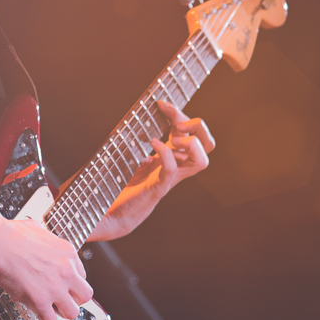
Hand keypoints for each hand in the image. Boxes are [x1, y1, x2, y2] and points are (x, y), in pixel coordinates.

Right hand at [0, 218, 92, 319]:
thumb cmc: (11, 235)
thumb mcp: (39, 229)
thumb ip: (47, 240)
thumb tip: (43, 240)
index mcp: (68, 253)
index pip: (82, 275)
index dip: (71, 282)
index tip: (64, 285)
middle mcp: (66, 270)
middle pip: (85, 295)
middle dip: (74, 299)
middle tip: (62, 299)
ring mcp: (55, 287)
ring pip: (73, 312)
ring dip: (62, 312)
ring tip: (52, 308)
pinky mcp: (40, 301)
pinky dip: (45, 319)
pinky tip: (38, 313)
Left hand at [88, 100, 214, 240]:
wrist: (111, 216)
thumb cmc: (119, 187)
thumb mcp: (131, 158)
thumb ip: (137, 144)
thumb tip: (134, 125)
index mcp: (171, 158)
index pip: (193, 134)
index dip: (181, 114)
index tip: (161, 103)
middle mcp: (176, 168)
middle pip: (208, 145)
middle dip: (198, 127)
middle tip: (176, 124)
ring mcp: (169, 179)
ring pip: (202, 161)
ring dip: (190, 144)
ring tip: (171, 138)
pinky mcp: (158, 188)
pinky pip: (172, 170)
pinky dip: (165, 154)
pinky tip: (151, 144)